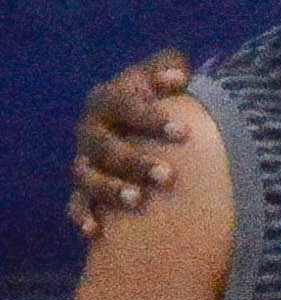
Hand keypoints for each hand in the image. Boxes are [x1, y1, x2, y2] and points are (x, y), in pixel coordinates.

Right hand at [69, 53, 193, 239]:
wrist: (141, 124)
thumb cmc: (160, 98)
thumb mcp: (166, 75)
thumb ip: (170, 67)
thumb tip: (178, 76)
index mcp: (108, 100)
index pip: (123, 105)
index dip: (150, 117)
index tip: (184, 131)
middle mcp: (91, 130)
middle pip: (105, 146)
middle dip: (135, 162)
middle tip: (168, 176)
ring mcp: (86, 160)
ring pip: (88, 176)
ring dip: (110, 189)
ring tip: (136, 200)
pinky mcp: (84, 189)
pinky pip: (76, 204)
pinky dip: (83, 216)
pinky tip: (96, 231)